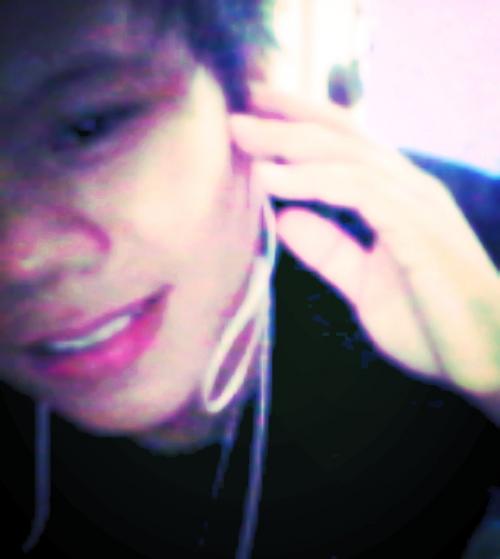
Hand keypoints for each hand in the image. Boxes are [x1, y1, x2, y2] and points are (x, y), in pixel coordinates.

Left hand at [230, 85, 499, 412]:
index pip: (344, 145)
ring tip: (243, 135)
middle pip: (341, 135)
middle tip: (240, 108)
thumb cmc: (429, 322)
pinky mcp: (417, 225)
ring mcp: (416, 202)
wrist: (484, 358)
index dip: (300, 124)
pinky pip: (356, 188)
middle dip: (288, 117)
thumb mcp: (363, 284)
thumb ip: (328, 250)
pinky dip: (310, 179)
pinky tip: (271, 178)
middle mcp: (408, 187)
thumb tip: (285, 219)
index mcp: (396, 197)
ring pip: (344, 154)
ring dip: (289, 142)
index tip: (256, 116)